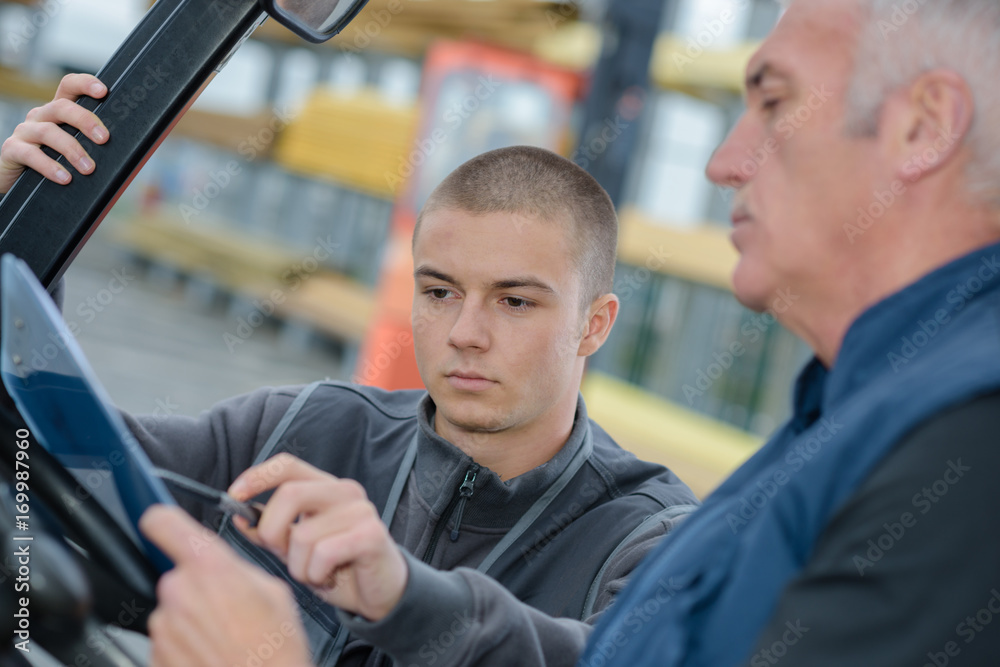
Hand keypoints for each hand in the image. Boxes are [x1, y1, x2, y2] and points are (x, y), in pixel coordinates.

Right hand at [0, 73, 108, 193]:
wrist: (18, 181)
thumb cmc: (55, 164)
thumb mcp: (74, 151)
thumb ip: (92, 145)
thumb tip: (130, 154)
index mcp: (58, 112)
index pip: (68, 86)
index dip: (84, 84)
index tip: (103, 91)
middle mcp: (40, 116)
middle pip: (62, 107)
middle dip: (85, 121)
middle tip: (104, 139)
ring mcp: (25, 132)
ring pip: (49, 132)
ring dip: (72, 150)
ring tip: (89, 169)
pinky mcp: (12, 150)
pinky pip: (31, 154)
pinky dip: (50, 167)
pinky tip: (65, 178)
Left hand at [139, 505, 311, 666]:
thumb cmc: (276, 653)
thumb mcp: (276, 592)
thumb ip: (238, 570)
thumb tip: (224, 568)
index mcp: (209, 568)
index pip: (163, 524)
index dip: (161, 519)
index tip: (161, 521)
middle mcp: (178, 594)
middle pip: (178, 576)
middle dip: (199, 588)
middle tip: (229, 610)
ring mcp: (163, 628)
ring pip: (173, 611)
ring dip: (194, 620)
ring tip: (227, 638)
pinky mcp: (155, 656)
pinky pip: (169, 641)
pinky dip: (187, 646)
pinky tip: (215, 653)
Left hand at [228, 453, 408, 621]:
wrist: (379, 593)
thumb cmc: (337, 567)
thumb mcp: (296, 548)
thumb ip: (271, 530)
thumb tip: (239, 516)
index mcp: (325, 487)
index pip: (287, 465)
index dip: (257, 476)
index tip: (233, 496)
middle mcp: (345, 491)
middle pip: (289, 494)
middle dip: (271, 531)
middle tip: (281, 554)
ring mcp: (361, 511)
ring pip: (302, 535)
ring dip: (298, 566)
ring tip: (315, 573)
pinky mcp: (371, 535)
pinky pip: (323, 554)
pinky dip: (317, 574)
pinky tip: (329, 578)